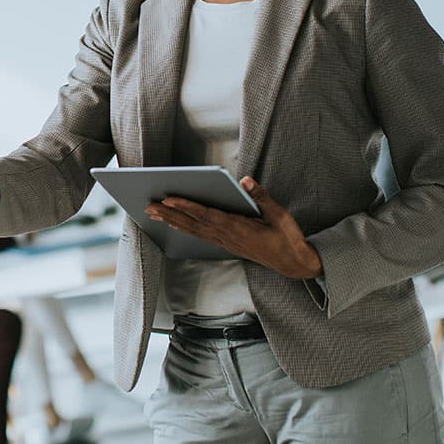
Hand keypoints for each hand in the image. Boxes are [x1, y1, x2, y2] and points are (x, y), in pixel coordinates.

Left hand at [145, 176, 322, 279]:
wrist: (294, 263)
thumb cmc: (287, 238)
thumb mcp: (279, 215)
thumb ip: (261, 198)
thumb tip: (245, 181)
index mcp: (238, 227)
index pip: (206, 214)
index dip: (186, 206)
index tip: (169, 199)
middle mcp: (227, 236)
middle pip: (193, 223)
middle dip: (170, 214)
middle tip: (149, 206)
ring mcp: (226, 242)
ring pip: (194, 230)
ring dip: (173, 221)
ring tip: (154, 214)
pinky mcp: (228, 245)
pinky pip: (201, 236)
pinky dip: (185, 228)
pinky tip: (175, 224)